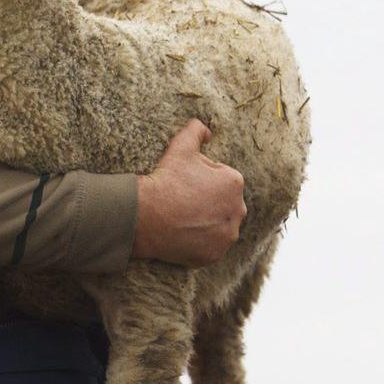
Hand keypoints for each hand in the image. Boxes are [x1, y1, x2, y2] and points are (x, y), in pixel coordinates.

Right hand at [132, 119, 246, 266]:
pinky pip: (210, 247)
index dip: (200, 180)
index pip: (221, 179)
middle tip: (182, 202)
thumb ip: (196, 131)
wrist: (144, 216)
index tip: (184, 184)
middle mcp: (238, 211)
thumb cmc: (165, 181)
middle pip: (223, 204)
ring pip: (219, 226)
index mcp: (234, 182)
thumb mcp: (180, 148)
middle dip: (208, 202)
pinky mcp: (214, 255)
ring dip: (207, 223)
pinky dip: (200, 243)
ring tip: (183, 219)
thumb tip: (207, 129)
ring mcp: (227, 236)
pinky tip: (183, 234)